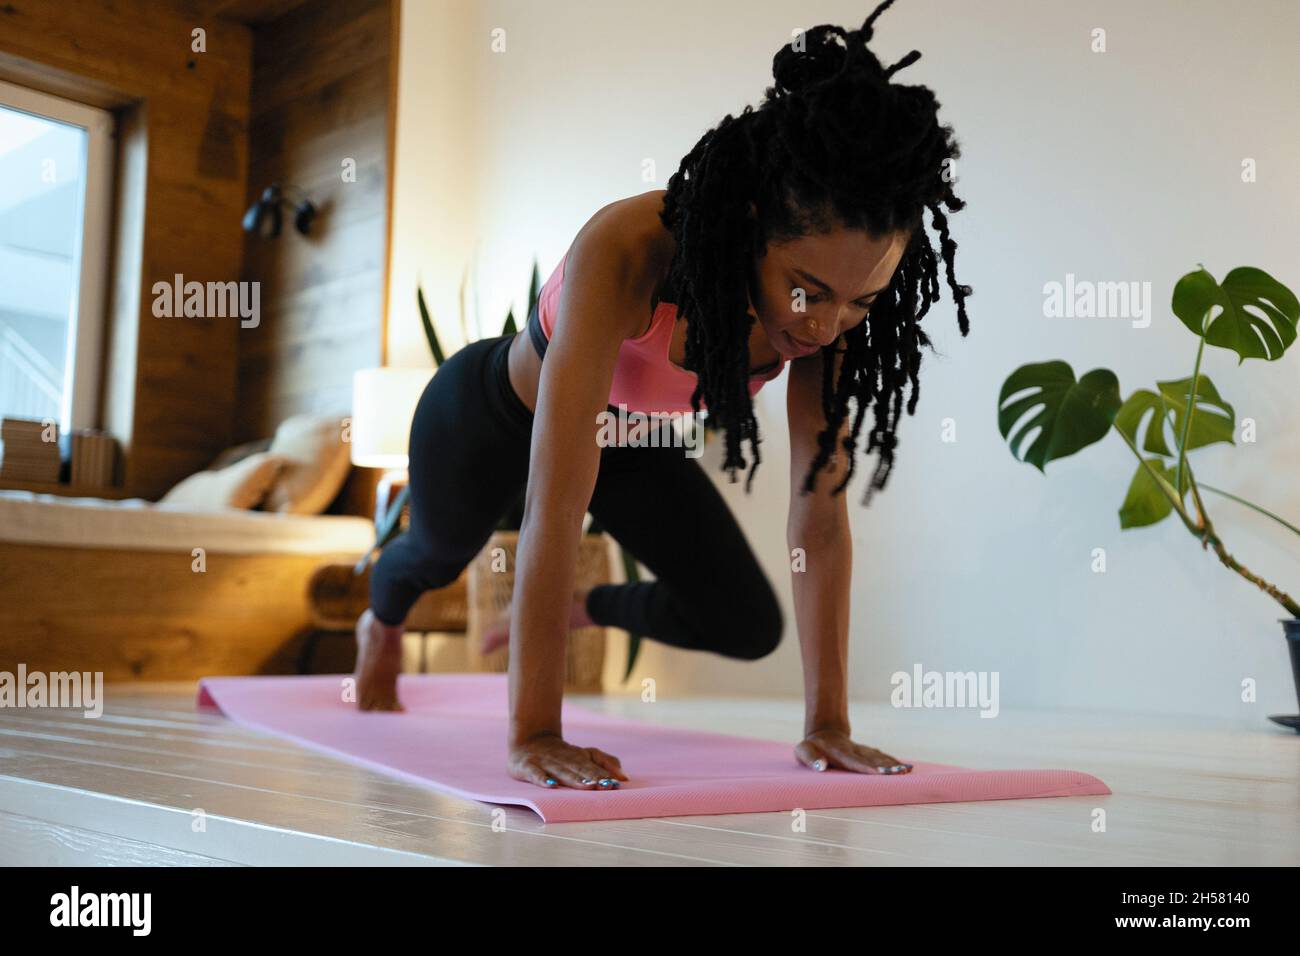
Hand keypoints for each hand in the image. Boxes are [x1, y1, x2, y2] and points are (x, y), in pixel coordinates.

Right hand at [508, 733, 628, 789]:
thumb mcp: (585, 754)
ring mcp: (545, 761)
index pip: (593, 764)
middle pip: (580, 768)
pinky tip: (551, 785)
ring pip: (562, 771)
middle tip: (606, 786)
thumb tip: (625, 777)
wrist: (529, 740)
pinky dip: (542, 779)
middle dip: (593, 776)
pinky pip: (535, 773)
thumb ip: (605, 762)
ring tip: (588, 786)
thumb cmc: (562, 754)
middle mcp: (563, 757)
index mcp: (579, 755)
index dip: (604, 773)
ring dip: (575, 779)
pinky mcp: (527, 766)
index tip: (615, 784)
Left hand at [796, 729, 912, 774]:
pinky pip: (882, 757)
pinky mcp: (867, 752)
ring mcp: (861, 751)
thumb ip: (810, 759)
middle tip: (900, 773)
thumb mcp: (803, 751)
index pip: (854, 761)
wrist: (824, 732)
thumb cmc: (812, 747)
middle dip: (886, 766)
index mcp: (839, 752)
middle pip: (871, 759)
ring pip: (879, 757)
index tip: (879, 773)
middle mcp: (853, 751)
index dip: (866, 767)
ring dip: (893, 764)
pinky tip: (906, 767)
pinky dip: (894, 762)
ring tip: (907, 771)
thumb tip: (821, 766)